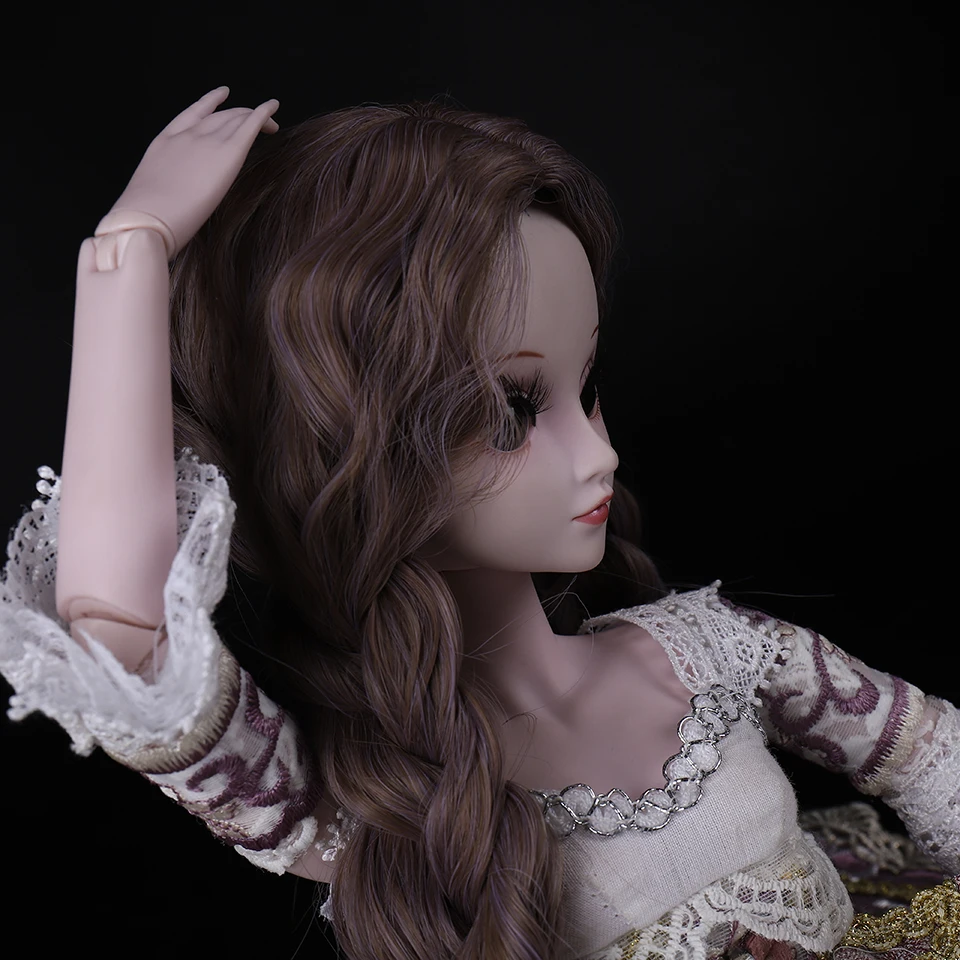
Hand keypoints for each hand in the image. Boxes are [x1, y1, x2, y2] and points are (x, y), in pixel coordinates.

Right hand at [98, 87, 279, 258]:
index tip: (222, 95)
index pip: (193, 115)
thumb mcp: (153, 195)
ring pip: (236, 118)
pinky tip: (274, 106)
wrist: (147, 220)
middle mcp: (187, 135)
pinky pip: (250, 124)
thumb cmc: (146, 219)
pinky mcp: (228, 153)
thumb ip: (168, 188)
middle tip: (257, 122)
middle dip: (240, 115)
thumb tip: (174, 201)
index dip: (211, 102)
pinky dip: (264, 112)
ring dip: (255, 117)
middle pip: (220, 115)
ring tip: (270, 124)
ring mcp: (207, 141)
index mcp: (165, 143)